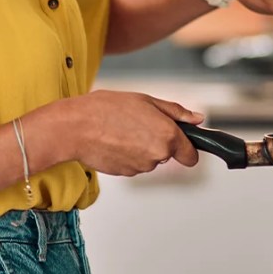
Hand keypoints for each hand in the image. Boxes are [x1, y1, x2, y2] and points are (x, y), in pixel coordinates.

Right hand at [35, 90, 203, 175]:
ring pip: (149, 159)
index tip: (180, 143)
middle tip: (137, 123)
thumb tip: (197, 119)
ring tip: (120, 130)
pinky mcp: (125, 174)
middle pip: (167, 154)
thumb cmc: (106, 109)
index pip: (191, 156)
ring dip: (140, 147)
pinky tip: (113, 141)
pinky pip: (133, 164)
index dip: (187, 149)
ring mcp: (141, 167)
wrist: (75, 128)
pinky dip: (126, 155)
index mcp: (167, 135)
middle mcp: (158, 155)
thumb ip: (176, 112)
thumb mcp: (145, 100)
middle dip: (156, 141)